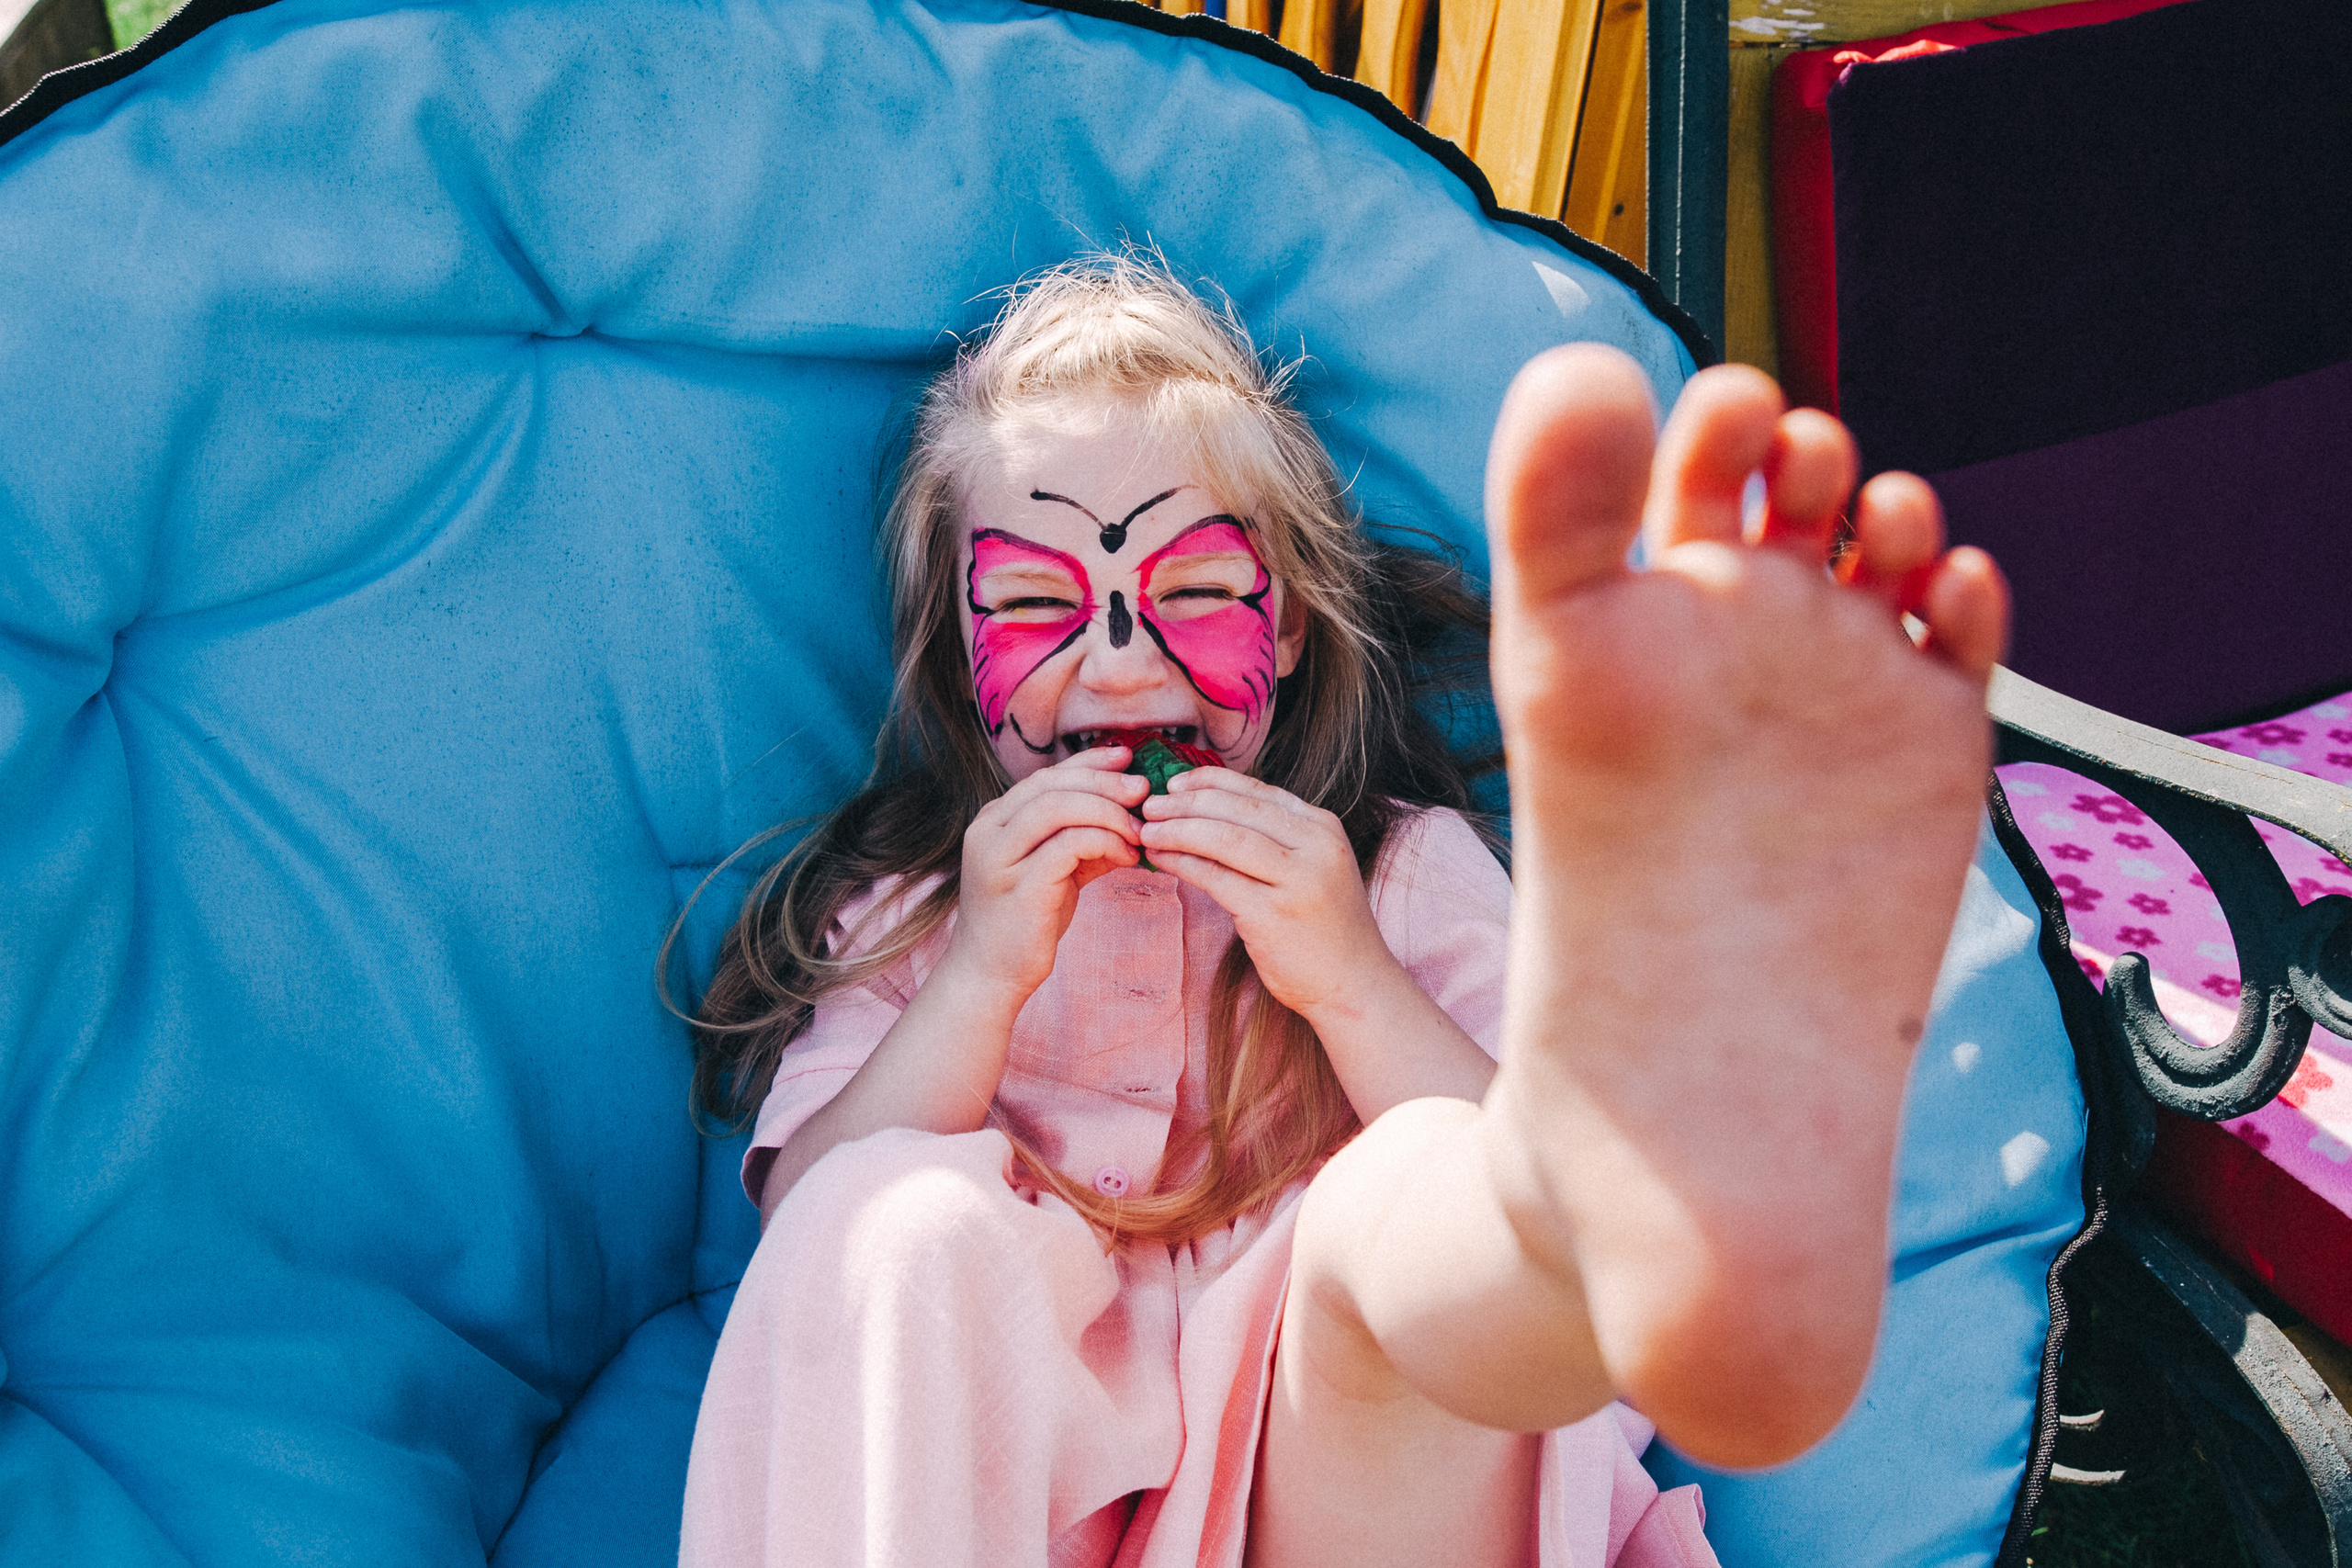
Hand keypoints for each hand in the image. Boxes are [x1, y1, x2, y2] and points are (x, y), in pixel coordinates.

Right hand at [940, 747, 1147, 1002]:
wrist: (990, 976)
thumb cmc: (1025, 923)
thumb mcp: (1055, 871)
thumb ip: (1081, 840)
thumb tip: (1131, 816)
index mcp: (994, 820)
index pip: (1045, 776)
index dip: (1088, 762)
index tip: (1126, 758)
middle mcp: (989, 832)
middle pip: (1052, 785)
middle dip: (1104, 782)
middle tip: (1143, 791)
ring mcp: (999, 859)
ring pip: (1058, 808)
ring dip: (1107, 812)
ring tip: (1138, 829)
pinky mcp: (1020, 887)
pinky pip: (1069, 846)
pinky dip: (1105, 843)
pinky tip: (1127, 856)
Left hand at [1137, 769, 1397, 1016]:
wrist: (1355, 986)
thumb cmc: (1325, 927)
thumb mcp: (1314, 868)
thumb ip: (1278, 838)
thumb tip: (1212, 810)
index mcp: (1323, 828)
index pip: (1258, 791)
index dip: (1210, 781)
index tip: (1176, 782)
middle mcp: (1315, 847)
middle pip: (1237, 810)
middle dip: (1186, 803)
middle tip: (1150, 804)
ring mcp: (1296, 882)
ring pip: (1223, 839)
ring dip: (1177, 830)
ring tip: (1146, 830)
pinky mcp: (1272, 916)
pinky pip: (1216, 879)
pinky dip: (1182, 864)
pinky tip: (1161, 860)